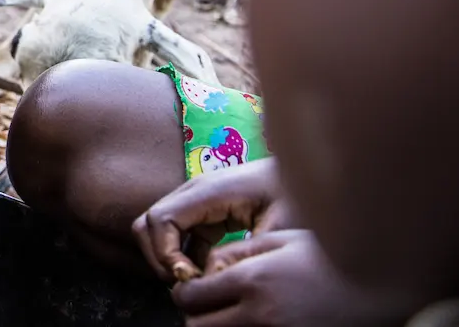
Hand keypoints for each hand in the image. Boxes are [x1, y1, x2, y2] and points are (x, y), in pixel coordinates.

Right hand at [133, 159, 294, 280]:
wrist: (310, 176)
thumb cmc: (299, 197)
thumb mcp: (281, 228)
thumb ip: (246, 254)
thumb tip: (212, 279)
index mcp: (209, 191)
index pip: (160, 219)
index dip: (164, 253)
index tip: (189, 278)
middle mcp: (194, 192)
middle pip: (148, 223)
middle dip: (159, 257)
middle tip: (188, 282)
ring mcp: (196, 200)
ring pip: (158, 229)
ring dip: (168, 257)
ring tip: (196, 279)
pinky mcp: (204, 212)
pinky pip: (177, 234)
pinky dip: (182, 256)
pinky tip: (207, 271)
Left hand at [172, 231, 394, 326]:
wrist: (384, 289)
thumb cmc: (333, 259)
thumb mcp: (284, 241)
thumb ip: (238, 251)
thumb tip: (207, 267)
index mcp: (254, 281)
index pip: (191, 296)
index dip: (186, 292)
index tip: (193, 288)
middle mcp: (260, 315)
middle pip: (197, 326)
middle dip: (196, 315)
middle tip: (208, 305)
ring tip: (231, 314)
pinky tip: (255, 321)